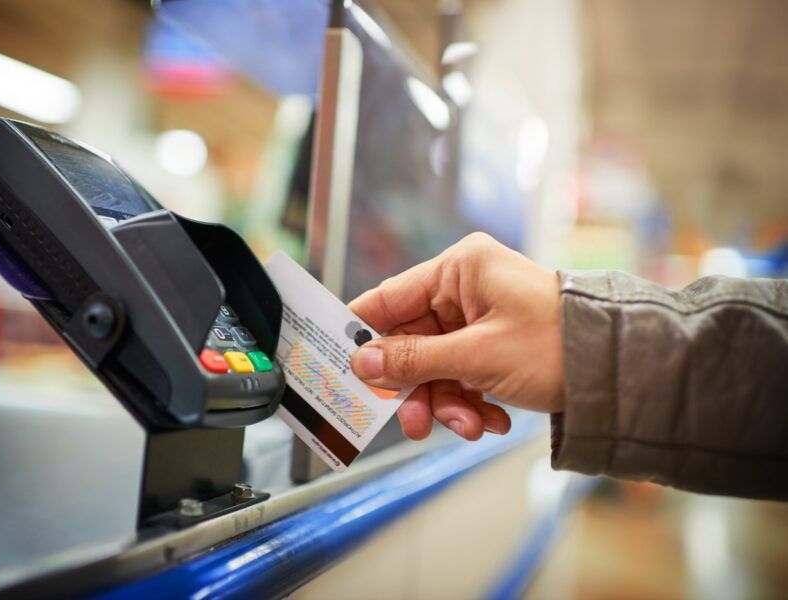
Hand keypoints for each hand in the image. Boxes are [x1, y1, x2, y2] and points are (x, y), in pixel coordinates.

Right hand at [349, 233, 563, 440]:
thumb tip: (361, 362)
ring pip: (437, 364)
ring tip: (470, 427)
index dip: (364, 334)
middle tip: (413, 423)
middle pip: (412, 341)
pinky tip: (491, 420)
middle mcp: (466, 287)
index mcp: (459, 268)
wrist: (622, 371)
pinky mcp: (494, 343)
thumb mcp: (477, 356)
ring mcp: (481, 316)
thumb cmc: (556, 345)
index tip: (343, 367)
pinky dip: (471, 401)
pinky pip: (462, 373)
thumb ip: (413, 360)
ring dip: (448, 402)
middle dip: (418, 387)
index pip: (389, 298)